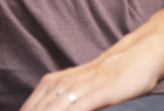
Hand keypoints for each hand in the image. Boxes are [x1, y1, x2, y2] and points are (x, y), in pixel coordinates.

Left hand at [20, 42, 163, 110]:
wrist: (134, 57)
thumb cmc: (104, 78)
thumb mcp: (76, 89)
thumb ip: (59, 103)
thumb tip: (46, 108)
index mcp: (51, 83)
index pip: (29, 109)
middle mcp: (60, 84)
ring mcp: (78, 88)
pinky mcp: (96, 94)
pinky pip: (77, 110)